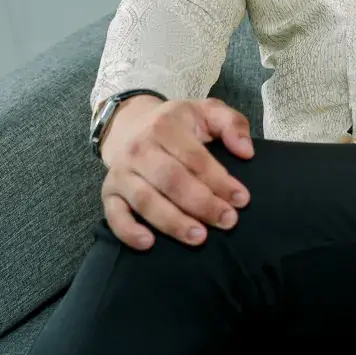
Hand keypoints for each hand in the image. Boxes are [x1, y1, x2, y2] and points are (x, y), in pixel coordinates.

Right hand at [100, 94, 254, 249]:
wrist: (130, 124)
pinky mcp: (108, 192)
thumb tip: (247, 152)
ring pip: (145, 200)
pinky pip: (114, 215)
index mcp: (165, 126)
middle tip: (227, 221)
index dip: (219, 180)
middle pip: (172, 180)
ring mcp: (121, 172)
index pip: (195, 158)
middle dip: (202, 204)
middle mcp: (139, 148)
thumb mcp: (206, 111)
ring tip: (199, 237)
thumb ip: (232, 124)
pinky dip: (128, 231)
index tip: (242, 199)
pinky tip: (148, 244)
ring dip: (173, 222)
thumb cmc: (177, 124)